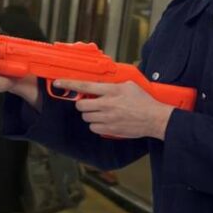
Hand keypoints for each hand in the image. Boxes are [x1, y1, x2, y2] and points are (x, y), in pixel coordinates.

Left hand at [58, 79, 174, 139]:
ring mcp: (108, 118)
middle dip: (82, 104)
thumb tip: (99, 84)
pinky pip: (93, 127)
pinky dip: (96, 124)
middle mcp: (107, 104)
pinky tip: (105, 121)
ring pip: (86, 117)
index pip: (84, 86)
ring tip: (101, 112)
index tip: (58, 82)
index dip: (69, 84)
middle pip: (81, 105)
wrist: (155, 119)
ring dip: (89, 114)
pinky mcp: (110, 130)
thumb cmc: (143, 101)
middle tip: (90, 103)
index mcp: (111, 91)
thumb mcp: (129, 85)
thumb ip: (112, 84)